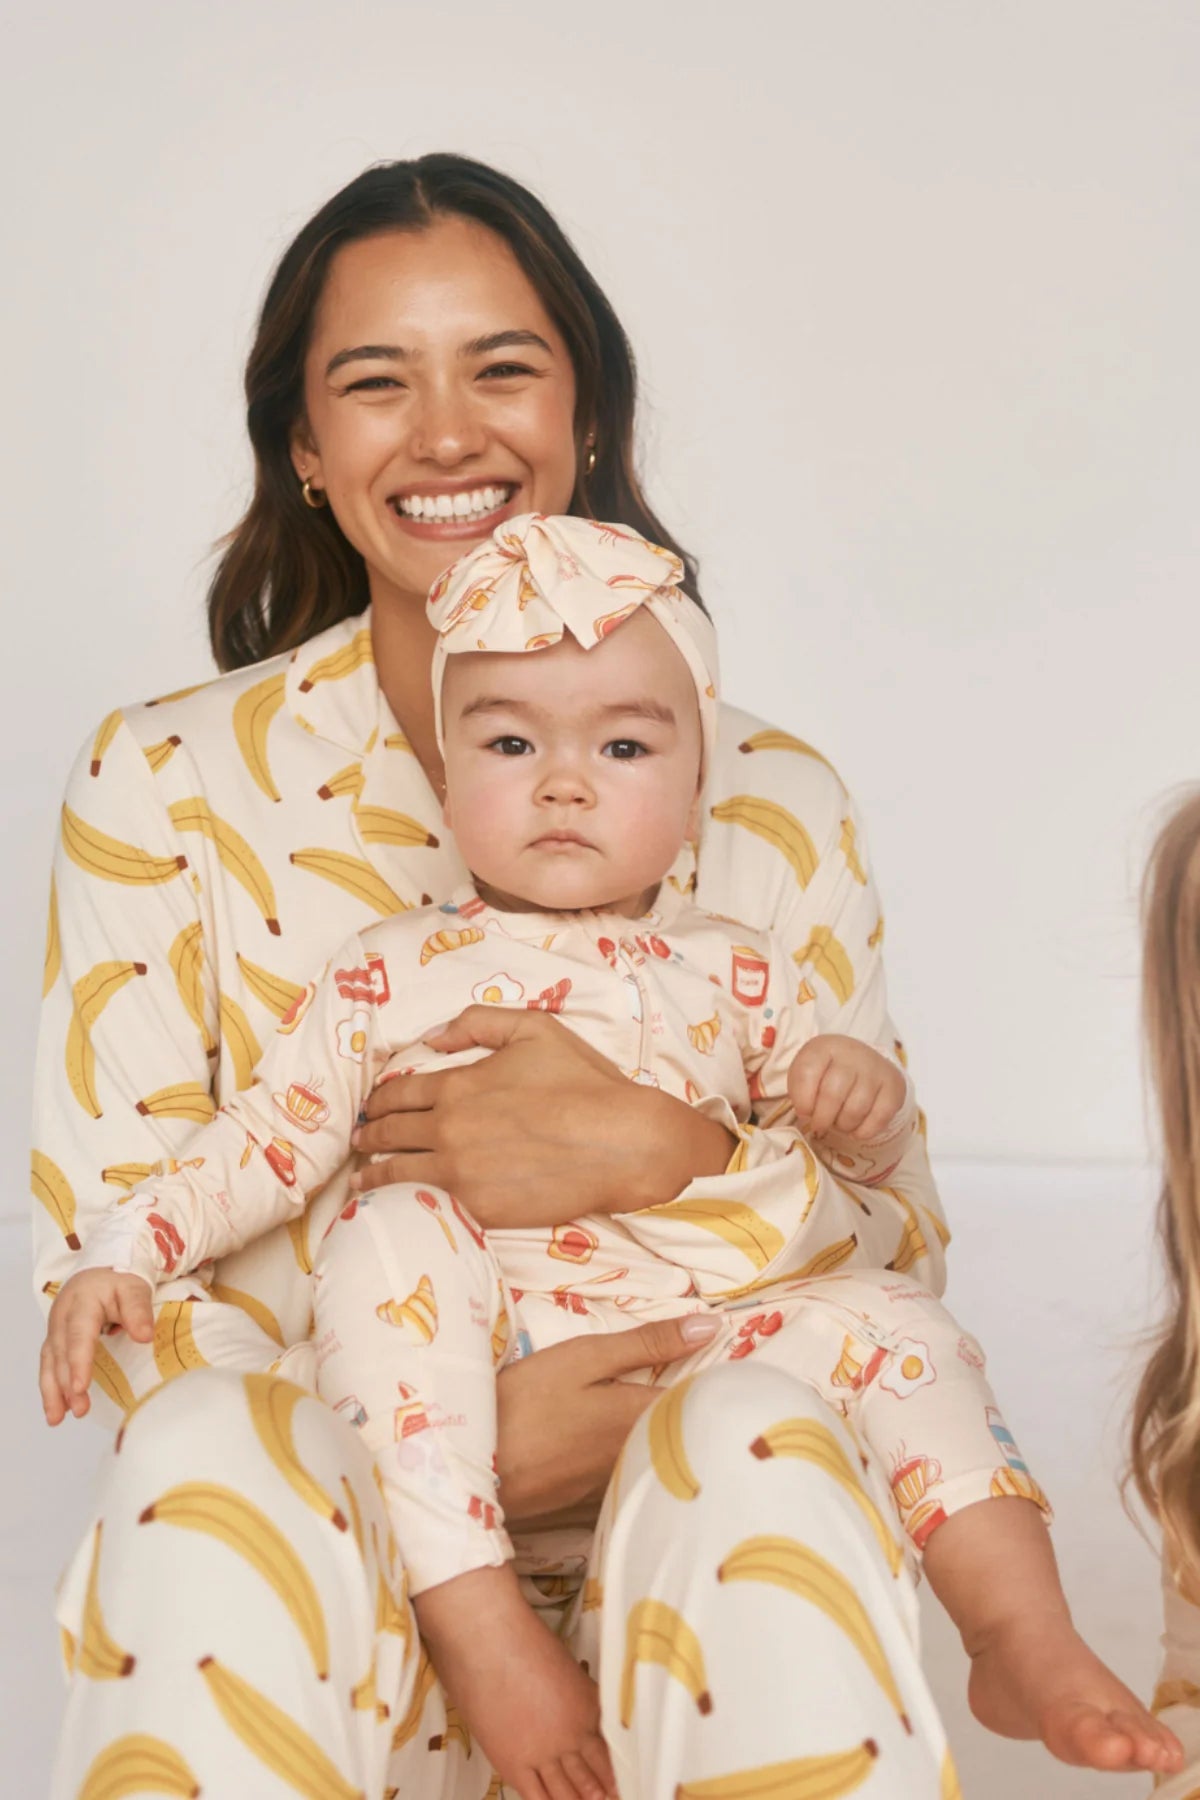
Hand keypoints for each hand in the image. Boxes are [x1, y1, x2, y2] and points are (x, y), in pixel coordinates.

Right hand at [40, 1268, 153, 1424]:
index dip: (79, 1362)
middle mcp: (63, 1317)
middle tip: (80, 1410)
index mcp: (82, 1302)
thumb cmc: (120, 1278)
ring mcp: (56, 1328)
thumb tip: (144, 1337)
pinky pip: (49, 1364)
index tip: (80, 1387)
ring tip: (57, 1418)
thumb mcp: (134, 1288)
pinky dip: (50, 1386)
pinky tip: (56, 1408)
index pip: (79, 1335)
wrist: (101, 1269)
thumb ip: (138, 1310)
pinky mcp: (56, 1338)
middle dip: (66, 1384)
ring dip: (52, 1391)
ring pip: (49, 1361)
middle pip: (62, 1353)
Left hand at [350, 1005, 734, 1224]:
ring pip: (398, 1173)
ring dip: (374, 1172)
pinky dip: (406, 1201)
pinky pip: (428, 1204)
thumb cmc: (584, 1083)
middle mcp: (449, 1130)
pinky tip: (398, 1203)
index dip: (377, 1100)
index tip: (369, 1106)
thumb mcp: (535, 1030)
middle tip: (358, 1137)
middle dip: (369, 1133)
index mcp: (458, 1086)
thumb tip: (434, 1037)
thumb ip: (478, 1022)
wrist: (622, 1143)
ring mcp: (461, 1173)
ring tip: (363, 1175)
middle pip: (390, 1133)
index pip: (398, 1093)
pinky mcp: (479, 1208)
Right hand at [494, 1312, 720, 1527]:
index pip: (703, 1399)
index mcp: (644, 1416)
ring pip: (662, 1456)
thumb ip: (647, 1344)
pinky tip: (630, 1449)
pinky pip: (635, 1478)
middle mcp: (642, 1455)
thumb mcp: (583, 1358)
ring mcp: (618, 1483)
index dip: (718, 1382)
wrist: (473, 1470)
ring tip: (679, 1415)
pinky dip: (642, 1461)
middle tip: (711, 1387)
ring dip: (672, 1437)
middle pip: (686, 1431)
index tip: (731, 1367)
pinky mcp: (595, 1501)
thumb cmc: (526, 1402)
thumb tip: (710, 1326)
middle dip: (701, 1411)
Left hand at [788, 1034, 906, 1140]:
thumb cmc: (826, 1073)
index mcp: (824, 1046)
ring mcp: (876, 1069)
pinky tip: (856, 1129)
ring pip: (855, 1109)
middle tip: (820, 1125)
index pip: (807, 1073)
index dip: (802, 1100)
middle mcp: (852, 1053)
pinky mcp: (894, 1087)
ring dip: (843, 1126)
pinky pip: (879, 1118)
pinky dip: (863, 1131)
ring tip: (839, 1123)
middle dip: (822, 1118)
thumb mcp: (806, 1073)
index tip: (804, 1111)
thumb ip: (799, 1091)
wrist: (862, 1063)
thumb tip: (807, 1114)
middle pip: (832, 1094)